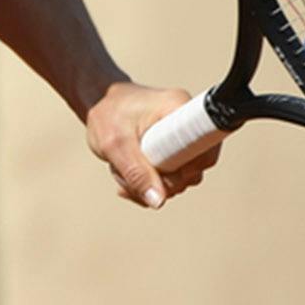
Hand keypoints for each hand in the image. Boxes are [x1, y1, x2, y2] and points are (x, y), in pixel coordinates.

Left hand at [86, 81, 219, 208]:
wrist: (99, 103)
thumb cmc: (106, 114)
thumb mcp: (114, 144)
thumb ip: (135, 172)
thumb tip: (158, 201)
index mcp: (178, 108)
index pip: (205, 149)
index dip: (187, 171)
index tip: (160, 174)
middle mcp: (187, 122)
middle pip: (192, 171)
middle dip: (158, 183)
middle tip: (126, 175)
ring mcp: (182, 138)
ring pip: (179, 178)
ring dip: (148, 185)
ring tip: (121, 169)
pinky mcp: (174, 150)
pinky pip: (170, 178)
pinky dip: (147, 184)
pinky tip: (125, 175)